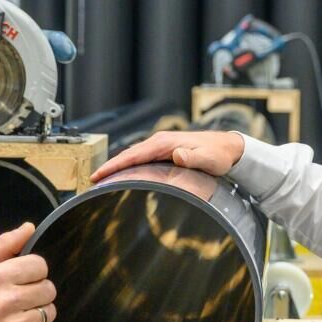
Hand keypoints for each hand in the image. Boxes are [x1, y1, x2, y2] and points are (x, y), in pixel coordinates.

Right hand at [0, 222, 56, 321]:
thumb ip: (6, 245)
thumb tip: (30, 227)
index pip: (39, 266)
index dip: (34, 271)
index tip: (24, 278)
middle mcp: (6, 302)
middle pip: (48, 289)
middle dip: (38, 292)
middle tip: (22, 298)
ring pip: (49, 312)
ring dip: (39, 313)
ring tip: (20, 315)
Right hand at [91, 131, 245, 181]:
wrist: (229, 148)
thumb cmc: (219, 155)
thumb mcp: (209, 159)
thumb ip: (193, 157)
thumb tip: (176, 154)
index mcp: (166, 142)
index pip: (134, 154)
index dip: (115, 165)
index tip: (99, 174)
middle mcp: (161, 142)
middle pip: (129, 154)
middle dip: (110, 166)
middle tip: (92, 180)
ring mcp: (162, 146)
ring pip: (133, 156)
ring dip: (118, 166)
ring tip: (101, 179)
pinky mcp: (165, 152)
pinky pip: (141, 159)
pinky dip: (129, 166)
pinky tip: (123, 175)